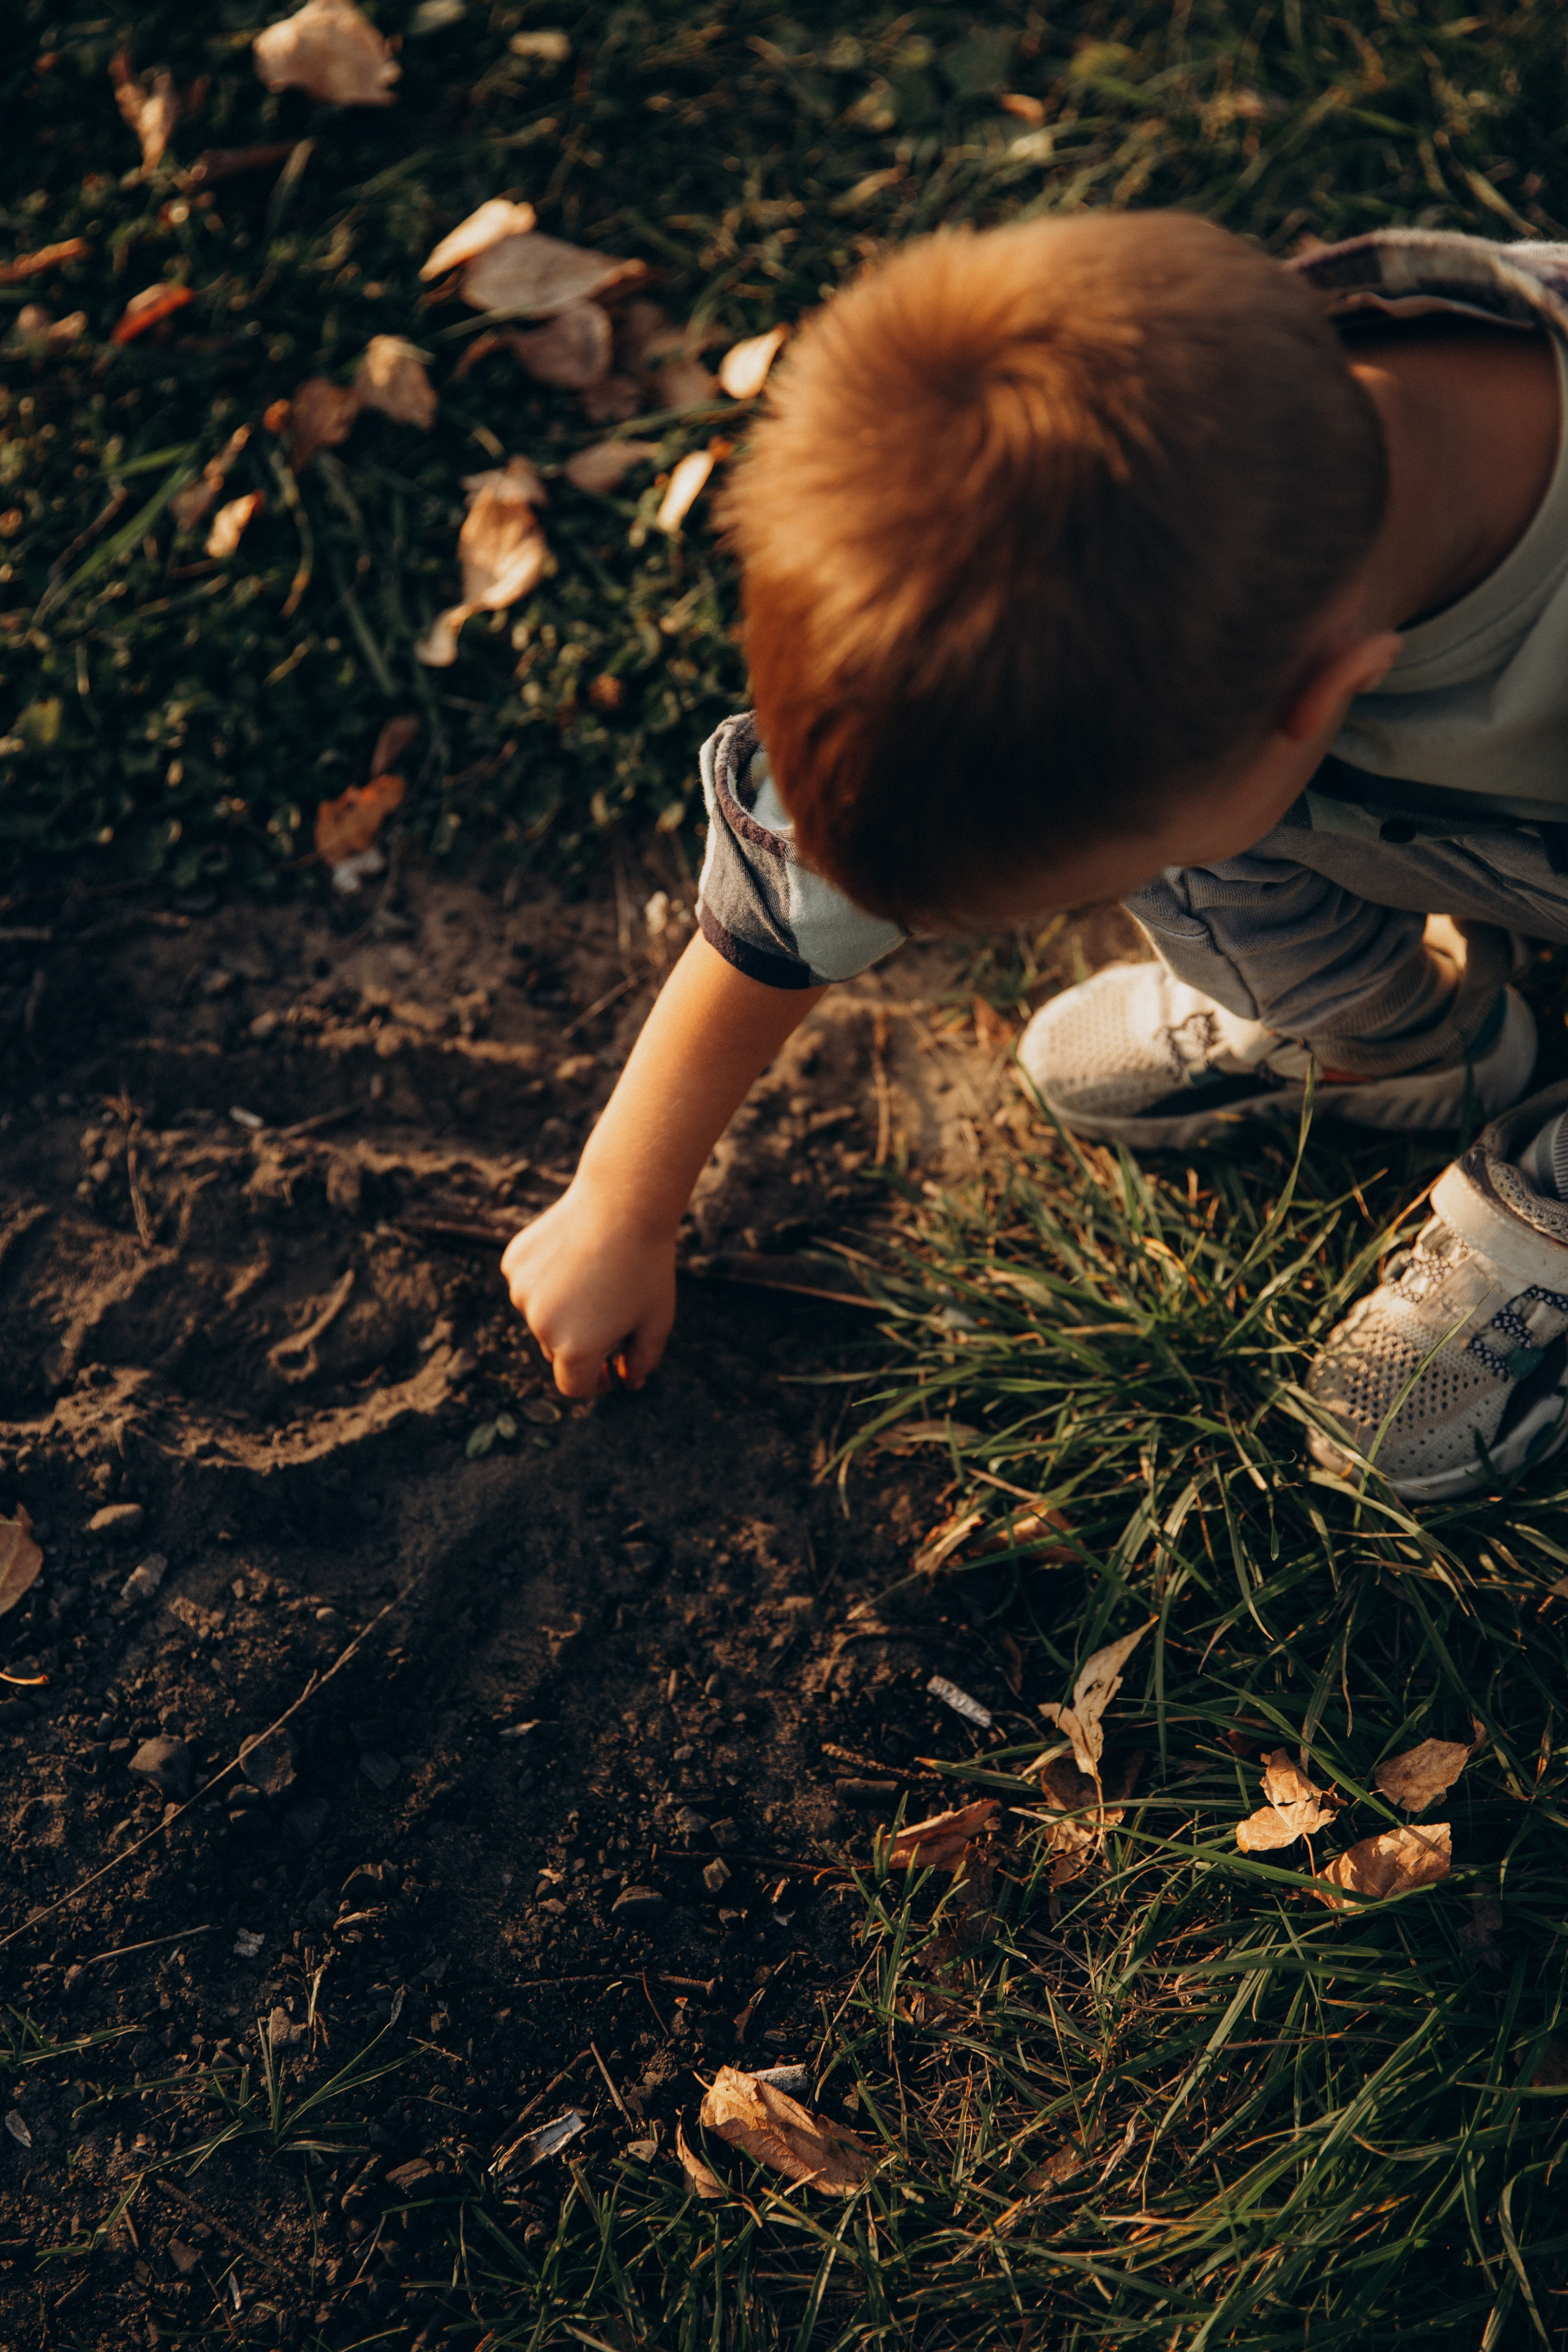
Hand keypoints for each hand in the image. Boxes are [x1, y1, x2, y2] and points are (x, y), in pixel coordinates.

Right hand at [501, 1183, 675, 1398]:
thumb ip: (643, 1361)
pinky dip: (548, 1279)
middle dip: (582, 1342)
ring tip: (596, 1275)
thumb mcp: (657, 1320)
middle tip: (613, 1309)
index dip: (595, 1383)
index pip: (575, 1386)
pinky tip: (575, 1255)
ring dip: (564, 1308)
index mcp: (576, 1349)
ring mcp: (522, 1293)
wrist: (623, 1202)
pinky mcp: (513, 1263)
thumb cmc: (646, 1265)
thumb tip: (626, 1380)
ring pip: (542, 1316)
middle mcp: (541, 1326)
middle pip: (557, 1351)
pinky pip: (530, 1284)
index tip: (611, 1369)